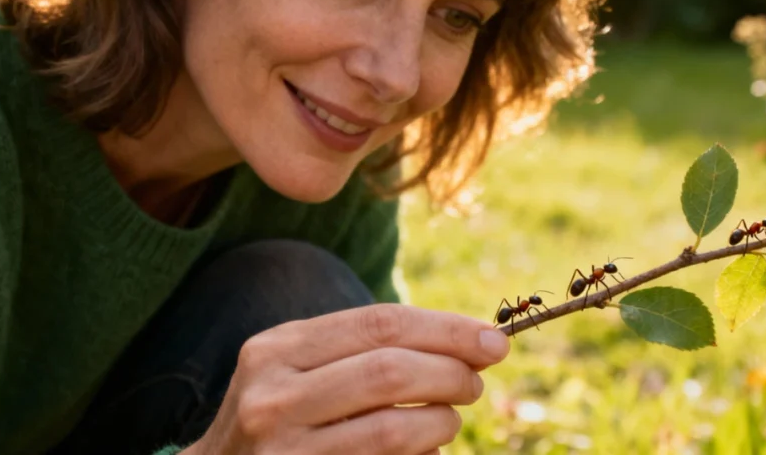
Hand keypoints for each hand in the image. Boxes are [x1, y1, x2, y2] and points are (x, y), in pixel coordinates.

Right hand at [184, 303, 510, 454]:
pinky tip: (427, 447)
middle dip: (451, 372)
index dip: (446, 329)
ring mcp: (282, 450)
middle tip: (476, 380)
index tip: (492, 339)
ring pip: (391, 428)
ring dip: (442, 421)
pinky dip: (420, 454)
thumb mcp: (302, 366)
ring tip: (451, 417)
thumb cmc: (281, 412)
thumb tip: (469, 341)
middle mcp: (273, 395)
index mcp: (279, 347)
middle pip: (390, 371)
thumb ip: (369, 348)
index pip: (380, 324)